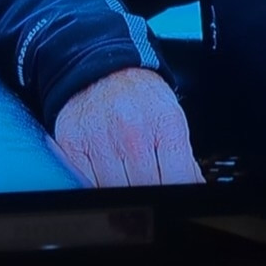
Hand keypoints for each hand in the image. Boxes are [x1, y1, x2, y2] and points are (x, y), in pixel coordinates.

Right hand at [52, 68, 203, 186]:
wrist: (101, 68)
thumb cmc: (139, 96)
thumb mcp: (171, 117)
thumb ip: (182, 157)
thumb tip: (192, 187)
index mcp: (165, 123)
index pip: (178, 179)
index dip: (177, 194)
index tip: (174, 197)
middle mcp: (133, 130)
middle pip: (146, 189)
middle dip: (150, 193)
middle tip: (150, 188)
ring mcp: (101, 138)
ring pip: (116, 191)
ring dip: (122, 193)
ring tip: (126, 180)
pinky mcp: (73, 144)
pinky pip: (86, 184)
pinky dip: (96, 187)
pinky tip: (105, 178)